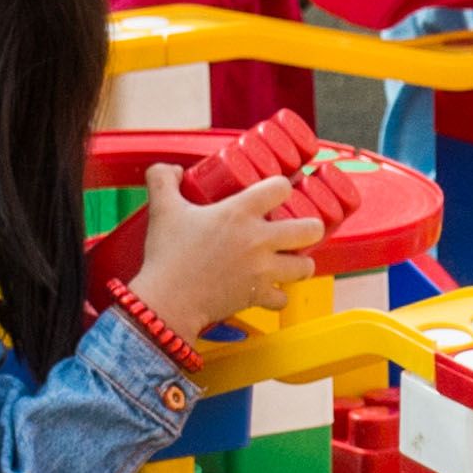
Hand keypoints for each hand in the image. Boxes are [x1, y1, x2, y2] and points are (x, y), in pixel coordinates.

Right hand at [129, 160, 327, 342]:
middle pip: (310, 228)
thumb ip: (163, 180)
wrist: (167, 301)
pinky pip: (283, 298)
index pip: (280, 187)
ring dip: (300, 264)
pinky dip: (278, 295)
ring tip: (291, 260)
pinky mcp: (258, 296)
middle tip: (299, 228)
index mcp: (239, 212)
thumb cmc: (167, 256)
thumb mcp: (162, 209)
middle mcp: (258, 239)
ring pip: (305, 266)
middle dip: (311, 227)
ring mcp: (262, 270)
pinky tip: (270, 290)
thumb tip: (171, 171)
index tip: (277, 192)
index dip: (282, 186)